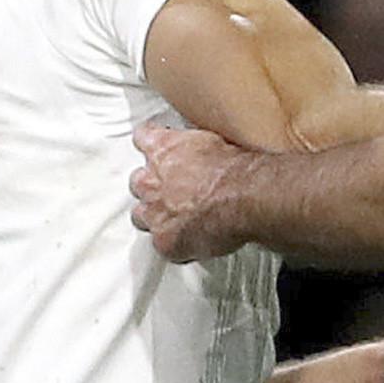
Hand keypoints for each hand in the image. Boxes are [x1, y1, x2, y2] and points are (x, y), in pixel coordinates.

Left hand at [129, 121, 250, 262]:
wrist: (245, 197)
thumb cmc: (235, 170)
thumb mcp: (213, 142)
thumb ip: (195, 148)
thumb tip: (201, 152)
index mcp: (162, 149)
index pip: (142, 138)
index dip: (151, 145)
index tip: (157, 150)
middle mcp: (150, 181)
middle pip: (138, 183)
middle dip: (152, 188)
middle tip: (175, 192)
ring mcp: (154, 213)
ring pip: (141, 216)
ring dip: (156, 217)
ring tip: (179, 220)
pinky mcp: (165, 241)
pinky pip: (163, 245)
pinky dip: (176, 244)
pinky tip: (193, 240)